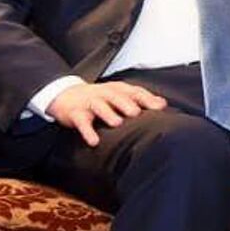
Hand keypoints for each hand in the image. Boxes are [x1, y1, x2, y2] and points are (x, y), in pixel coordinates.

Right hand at [47, 81, 167, 146]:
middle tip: (136, 113)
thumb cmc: (100, 97)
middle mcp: (105, 93)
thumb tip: (163, 104)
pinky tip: (94, 141)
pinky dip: (87, 131)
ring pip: (99, 106)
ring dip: (108, 114)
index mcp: (118, 89)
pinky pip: (82, 122)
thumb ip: (140, 98)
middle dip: (126, 104)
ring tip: (117, 123)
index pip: (134, 91)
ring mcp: (90, 102)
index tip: (159, 107)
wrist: (66, 94)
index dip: (146, 98)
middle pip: (116, 96)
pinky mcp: (76, 113)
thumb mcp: (119, 94)